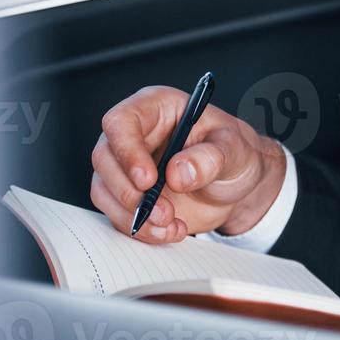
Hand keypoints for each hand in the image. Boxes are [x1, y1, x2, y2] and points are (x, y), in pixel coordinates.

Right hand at [90, 85, 286, 244]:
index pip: (121, 121)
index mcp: (156, 108)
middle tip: (164, 212)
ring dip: (133, 215)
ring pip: (104, 190)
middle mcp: (134, 135)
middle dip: (130, 192)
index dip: (127, 151)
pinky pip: (117, 214)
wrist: (236, 185)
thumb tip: (177, 172)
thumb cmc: (233, 153)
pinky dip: (140, 229)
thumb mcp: (235, 149)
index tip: (148, 180)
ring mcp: (126, 166)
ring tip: (170, 224)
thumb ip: (211, 158)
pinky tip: (170, 231)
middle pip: (104, 158)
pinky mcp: (128, 195)